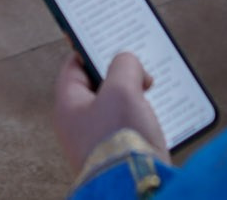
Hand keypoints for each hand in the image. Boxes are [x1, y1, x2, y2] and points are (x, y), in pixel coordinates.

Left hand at [53, 51, 164, 174]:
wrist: (135, 189)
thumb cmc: (121, 138)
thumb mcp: (122, 88)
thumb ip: (124, 65)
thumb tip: (131, 67)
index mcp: (68, 107)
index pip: (74, 66)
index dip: (92, 50)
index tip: (112, 40)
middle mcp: (78, 126)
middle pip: (98, 87)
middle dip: (120, 75)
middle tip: (140, 69)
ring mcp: (98, 143)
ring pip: (116, 108)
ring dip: (134, 97)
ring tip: (152, 91)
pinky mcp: (118, 157)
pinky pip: (129, 129)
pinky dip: (142, 119)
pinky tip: (158, 115)